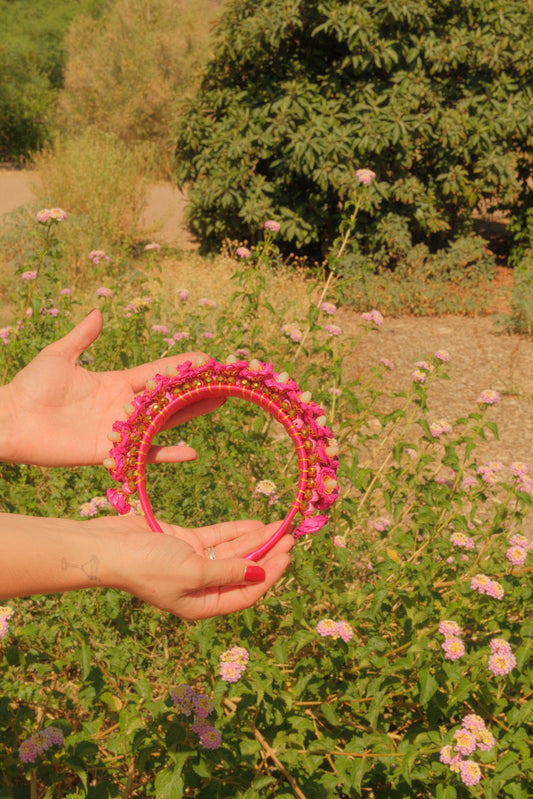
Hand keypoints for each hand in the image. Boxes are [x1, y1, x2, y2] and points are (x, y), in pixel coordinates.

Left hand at [2, 309, 222, 466]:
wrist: (11, 419)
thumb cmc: (31, 386)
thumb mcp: (59, 355)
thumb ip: (82, 337)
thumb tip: (97, 312)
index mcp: (115, 383)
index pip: (156, 373)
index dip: (181, 367)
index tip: (207, 360)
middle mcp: (123, 406)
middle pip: (168, 397)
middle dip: (195, 390)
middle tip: (224, 384)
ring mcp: (119, 430)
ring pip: (163, 422)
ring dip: (191, 414)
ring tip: (218, 404)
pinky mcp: (110, 451)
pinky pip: (144, 454)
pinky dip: (167, 454)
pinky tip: (192, 451)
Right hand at [96, 516, 293, 618]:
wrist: (106, 547)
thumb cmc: (146, 566)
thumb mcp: (192, 572)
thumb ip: (228, 572)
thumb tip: (260, 574)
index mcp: (201, 604)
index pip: (246, 593)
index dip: (270, 576)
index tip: (288, 555)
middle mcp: (200, 586)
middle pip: (243, 570)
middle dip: (268, 554)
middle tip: (292, 536)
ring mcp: (192, 562)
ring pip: (233, 551)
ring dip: (256, 539)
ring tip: (281, 525)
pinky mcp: (184, 542)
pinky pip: (217, 537)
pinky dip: (236, 530)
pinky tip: (257, 523)